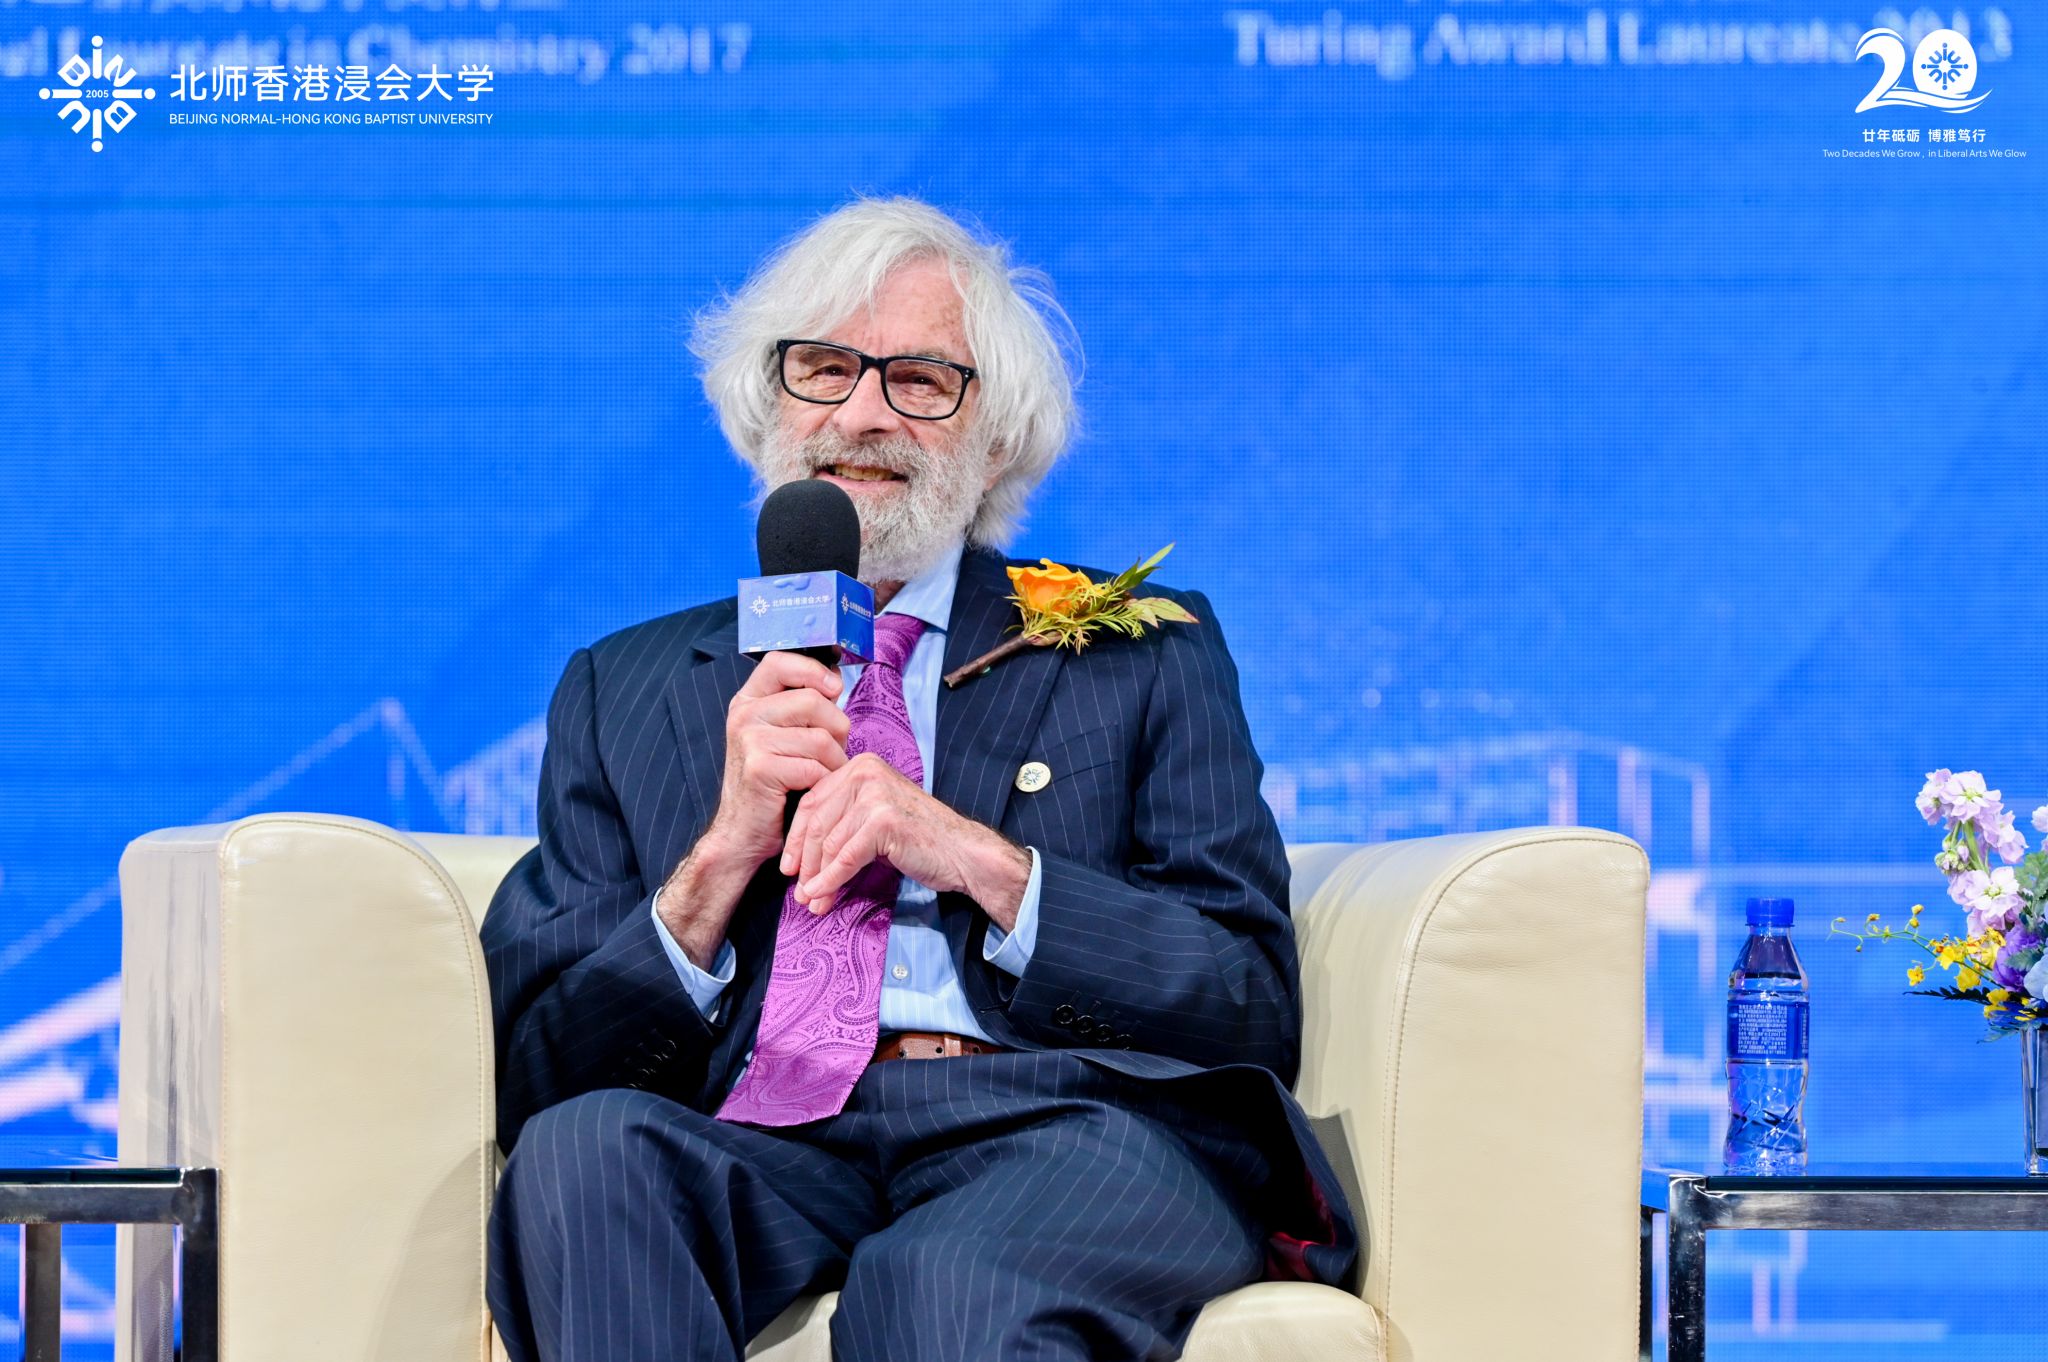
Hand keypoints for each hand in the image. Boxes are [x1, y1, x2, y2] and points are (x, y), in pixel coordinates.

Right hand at [707, 650, 850, 870]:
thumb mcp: (781, 736)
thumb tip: (835, 679)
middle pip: (813, 701)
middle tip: (833, 751)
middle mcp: (743, 715)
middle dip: (837, 728)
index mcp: (747, 701)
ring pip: (820, 738)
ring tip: (825, 774)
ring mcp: (749, 741)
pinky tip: (815, 790)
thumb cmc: (772, 784)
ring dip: (835, 761)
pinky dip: (825, 782)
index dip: (812, 669)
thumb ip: (801, 707)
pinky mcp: (760, 768)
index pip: (779, 661)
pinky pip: (814, 767)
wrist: (742, 832)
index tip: (834, 687)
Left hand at [781, 753, 1032, 930]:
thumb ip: (843, 822)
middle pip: (817, 822)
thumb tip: (802, 856)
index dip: (796, 838)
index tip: (790, 867)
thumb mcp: (875, 818)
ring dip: (816, 878)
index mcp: (860, 765)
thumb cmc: (921, 839)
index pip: (813, 801)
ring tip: (811, 901)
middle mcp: (865, 772)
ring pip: (829, 842)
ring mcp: (875, 794)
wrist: (963, 853)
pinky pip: (846, 857)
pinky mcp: (883, 820)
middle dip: (804, 862)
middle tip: (798, 892)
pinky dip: (831, 880)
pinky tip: (823, 896)